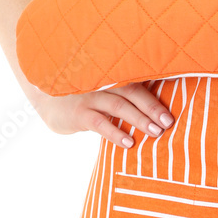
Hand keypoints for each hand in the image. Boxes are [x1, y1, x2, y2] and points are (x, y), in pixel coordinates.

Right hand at [33, 81, 174, 149]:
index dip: (156, 96)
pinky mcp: (78, 112)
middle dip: (152, 107)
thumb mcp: (101, 90)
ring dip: (138, 119)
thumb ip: (122, 94)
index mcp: (113, 75)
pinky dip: (115, 132)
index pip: (139, 82)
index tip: (171, 111)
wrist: (46, 100)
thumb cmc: (83, 96)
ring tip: (155, 132)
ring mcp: (90, 95)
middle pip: (132, 92)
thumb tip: (154, 111)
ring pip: (119, 106)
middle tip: (168, 122)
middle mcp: (103, 81)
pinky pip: (100, 122)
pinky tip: (128, 142)